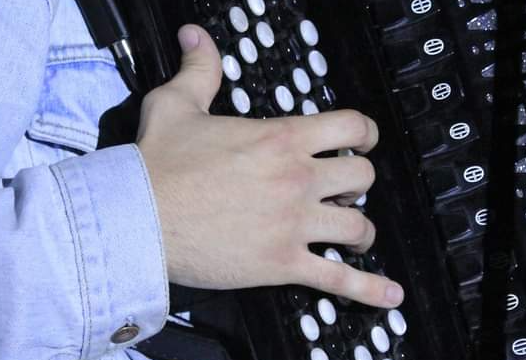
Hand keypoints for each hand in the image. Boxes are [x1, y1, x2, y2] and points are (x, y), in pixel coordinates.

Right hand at [136, 25, 402, 307]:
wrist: (136, 217)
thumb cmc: (156, 165)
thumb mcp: (177, 104)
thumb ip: (199, 70)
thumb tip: (196, 39)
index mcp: (281, 139)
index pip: (351, 128)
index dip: (364, 134)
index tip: (363, 141)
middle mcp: (298, 179)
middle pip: (362, 177)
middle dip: (357, 182)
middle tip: (343, 190)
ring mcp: (294, 224)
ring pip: (357, 225)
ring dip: (359, 229)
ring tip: (352, 234)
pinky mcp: (282, 263)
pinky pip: (338, 278)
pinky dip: (368, 288)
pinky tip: (390, 294)